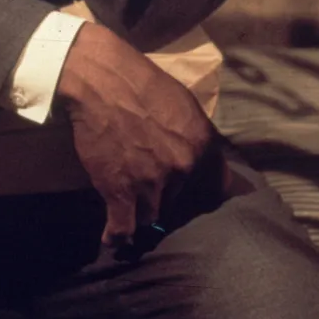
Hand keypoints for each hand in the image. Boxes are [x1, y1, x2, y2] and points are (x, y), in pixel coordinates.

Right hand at [56, 22, 227, 245]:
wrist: (100, 80)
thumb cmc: (140, 81)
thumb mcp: (182, 101)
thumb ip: (196, 133)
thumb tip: (202, 154)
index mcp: (202, 143)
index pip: (218, 186)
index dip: (205, 191)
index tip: (195, 194)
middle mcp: (182, 168)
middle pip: (180, 200)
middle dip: (167, 194)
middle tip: (150, 185)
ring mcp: (151, 184)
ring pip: (153, 215)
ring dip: (142, 210)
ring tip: (132, 208)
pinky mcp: (120, 193)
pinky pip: (123, 228)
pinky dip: (117, 235)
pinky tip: (113, 239)